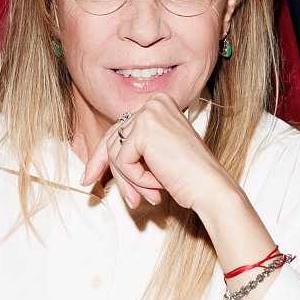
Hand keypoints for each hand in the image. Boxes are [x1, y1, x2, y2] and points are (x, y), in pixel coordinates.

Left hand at [80, 94, 237, 213]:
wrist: (210, 188)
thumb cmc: (189, 176)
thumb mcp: (155, 156)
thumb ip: (131, 149)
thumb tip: (96, 163)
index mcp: (159, 103)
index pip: (118, 130)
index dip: (102, 158)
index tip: (89, 179)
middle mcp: (153, 102)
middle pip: (113, 140)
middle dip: (115, 174)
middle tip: (117, 197)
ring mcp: (149, 113)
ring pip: (114, 153)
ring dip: (129, 180)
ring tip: (149, 194)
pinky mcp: (144, 129)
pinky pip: (122, 161)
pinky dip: (136, 179)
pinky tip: (158, 183)